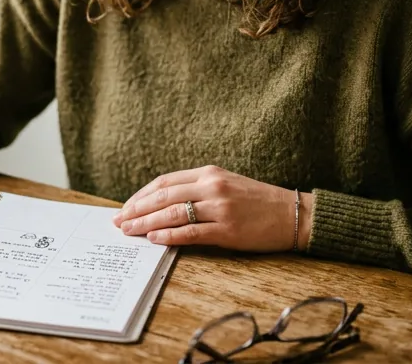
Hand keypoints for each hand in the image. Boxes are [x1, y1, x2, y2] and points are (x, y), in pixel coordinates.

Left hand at [111, 165, 311, 251]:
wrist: (292, 214)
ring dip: (146, 223)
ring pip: (173, 213)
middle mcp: (212, 186)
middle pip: (163, 196)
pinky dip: (169, 235)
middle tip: (118, 221)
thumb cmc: (257, 202)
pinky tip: (154, 239)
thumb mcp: (226, 184)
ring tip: (129, 231)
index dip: (141, 195)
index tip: (126, 207)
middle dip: (136, 209)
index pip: (164, 182)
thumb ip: (197, 190)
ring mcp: (220, 207)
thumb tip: (163, 205)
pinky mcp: (227, 229)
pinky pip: (191, 232)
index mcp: (209, 173)